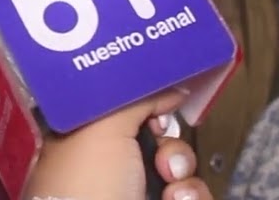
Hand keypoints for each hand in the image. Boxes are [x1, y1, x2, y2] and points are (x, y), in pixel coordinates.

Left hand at [21, 91, 211, 199]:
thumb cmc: (86, 184)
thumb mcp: (102, 125)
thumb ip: (136, 98)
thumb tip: (169, 88)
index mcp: (86, 140)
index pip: (127, 112)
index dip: (149, 107)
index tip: (160, 108)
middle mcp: (112, 168)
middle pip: (160, 140)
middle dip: (171, 146)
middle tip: (160, 158)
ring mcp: (137, 192)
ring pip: (181, 171)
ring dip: (183, 174)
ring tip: (171, 188)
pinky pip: (193, 196)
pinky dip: (192, 197)